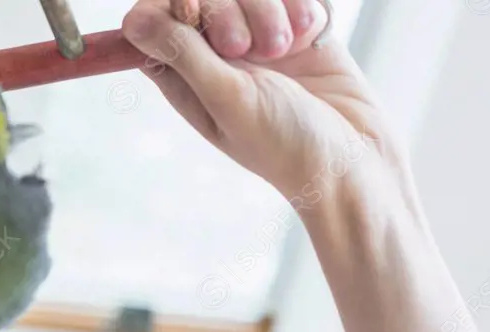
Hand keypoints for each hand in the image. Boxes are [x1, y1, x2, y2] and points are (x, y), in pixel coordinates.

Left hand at [121, 0, 405, 202]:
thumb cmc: (284, 143)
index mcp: (183, 78)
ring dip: (268, 8)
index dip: (169, 6)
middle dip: (227, 9)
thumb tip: (134, 21)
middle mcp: (215, 55)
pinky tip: (309, 38)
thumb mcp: (228, 99)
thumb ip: (183, 54)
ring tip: (284, 49)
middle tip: (248, 48)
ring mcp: (256, 38)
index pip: (153, 19)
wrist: (355, 157)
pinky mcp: (297, 27)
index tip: (193, 11)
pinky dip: (301, 7)